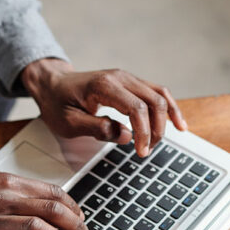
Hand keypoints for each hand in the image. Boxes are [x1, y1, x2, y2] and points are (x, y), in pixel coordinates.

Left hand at [20, 59, 187, 156]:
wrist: (52, 84)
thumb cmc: (57, 103)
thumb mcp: (68, 123)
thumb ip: (97, 129)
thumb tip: (125, 136)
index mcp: (103, 86)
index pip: (136, 108)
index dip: (143, 132)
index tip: (141, 152)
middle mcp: (119, 77)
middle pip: (154, 100)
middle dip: (156, 129)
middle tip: (146, 151)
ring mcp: (126, 78)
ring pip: (159, 95)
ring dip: (165, 119)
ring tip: (161, 141)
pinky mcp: (130, 83)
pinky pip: (156, 93)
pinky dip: (168, 107)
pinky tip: (177, 123)